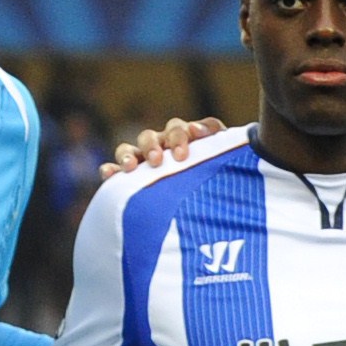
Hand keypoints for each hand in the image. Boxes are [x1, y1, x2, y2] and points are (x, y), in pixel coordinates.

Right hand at [102, 116, 228, 178]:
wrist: (204, 216)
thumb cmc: (216, 189)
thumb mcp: (224, 172)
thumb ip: (226, 154)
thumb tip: (236, 138)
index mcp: (187, 142)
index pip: (186, 129)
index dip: (189, 131)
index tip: (196, 136)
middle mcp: (164, 147)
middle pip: (156, 135)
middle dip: (157, 144)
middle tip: (161, 160)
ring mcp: (144, 160)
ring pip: (132, 147)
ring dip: (131, 154)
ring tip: (132, 167)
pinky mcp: (128, 177)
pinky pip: (114, 169)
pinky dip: (111, 170)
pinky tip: (109, 175)